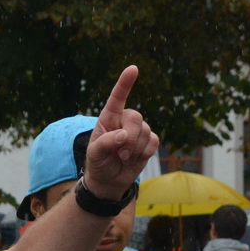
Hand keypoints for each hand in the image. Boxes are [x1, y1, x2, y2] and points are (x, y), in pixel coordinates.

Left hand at [81, 66, 158, 200]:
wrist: (109, 181)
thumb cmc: (98, 164)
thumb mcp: (94, 154)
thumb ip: (106, 143)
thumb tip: (124, 135)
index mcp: (108, 118)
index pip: (117, 98)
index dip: (125, 83)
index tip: (133, 69)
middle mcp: (124, 120)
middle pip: (136, 118)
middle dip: (130, 138)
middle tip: (120, 154)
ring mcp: (138, 131)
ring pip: (146, 131)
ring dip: (135, 149)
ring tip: (123, 158)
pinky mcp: (148, 142)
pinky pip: (154, 141)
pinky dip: (145, 153)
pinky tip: (135, 159)